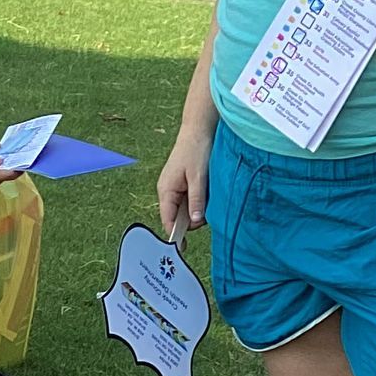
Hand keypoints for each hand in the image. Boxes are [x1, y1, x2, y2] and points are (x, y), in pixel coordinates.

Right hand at [158, 122, 211, 240]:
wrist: (199, 127)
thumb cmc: (196, 149)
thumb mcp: (198, 177)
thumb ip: (196, 200)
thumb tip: (194, 223)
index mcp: (166, 191)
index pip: (168, 221)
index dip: (176, 235)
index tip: (185, 248)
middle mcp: (168, 192)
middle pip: (178, 218)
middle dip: (192, 219)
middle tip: (208, 211)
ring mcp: (176, 188)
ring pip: (187, 209)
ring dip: (199, 208)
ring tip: (209, 193)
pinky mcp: (185, 184)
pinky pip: (191, 200)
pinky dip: (200, 200)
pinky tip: (208, 190)